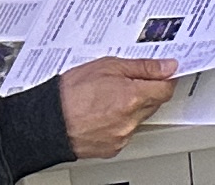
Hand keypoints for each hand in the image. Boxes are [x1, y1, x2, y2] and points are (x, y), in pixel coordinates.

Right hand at [53, 59, 180, 156]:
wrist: (46, 122)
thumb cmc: (70, 93)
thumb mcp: (108, 66)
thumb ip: (142, 66)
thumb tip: (167, 66)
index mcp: (132, 97)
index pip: (166, 89)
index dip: (164, 78)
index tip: (162, 73)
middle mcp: (130, 120)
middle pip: (154, 103)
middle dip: (146, 91)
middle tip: (126, 83)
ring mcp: (122, 136)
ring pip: (139, 118)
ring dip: (132, 108)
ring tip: (108, 99)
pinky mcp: (113, 149)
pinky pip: (125, 132)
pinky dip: (119, 123)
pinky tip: (102, 114)